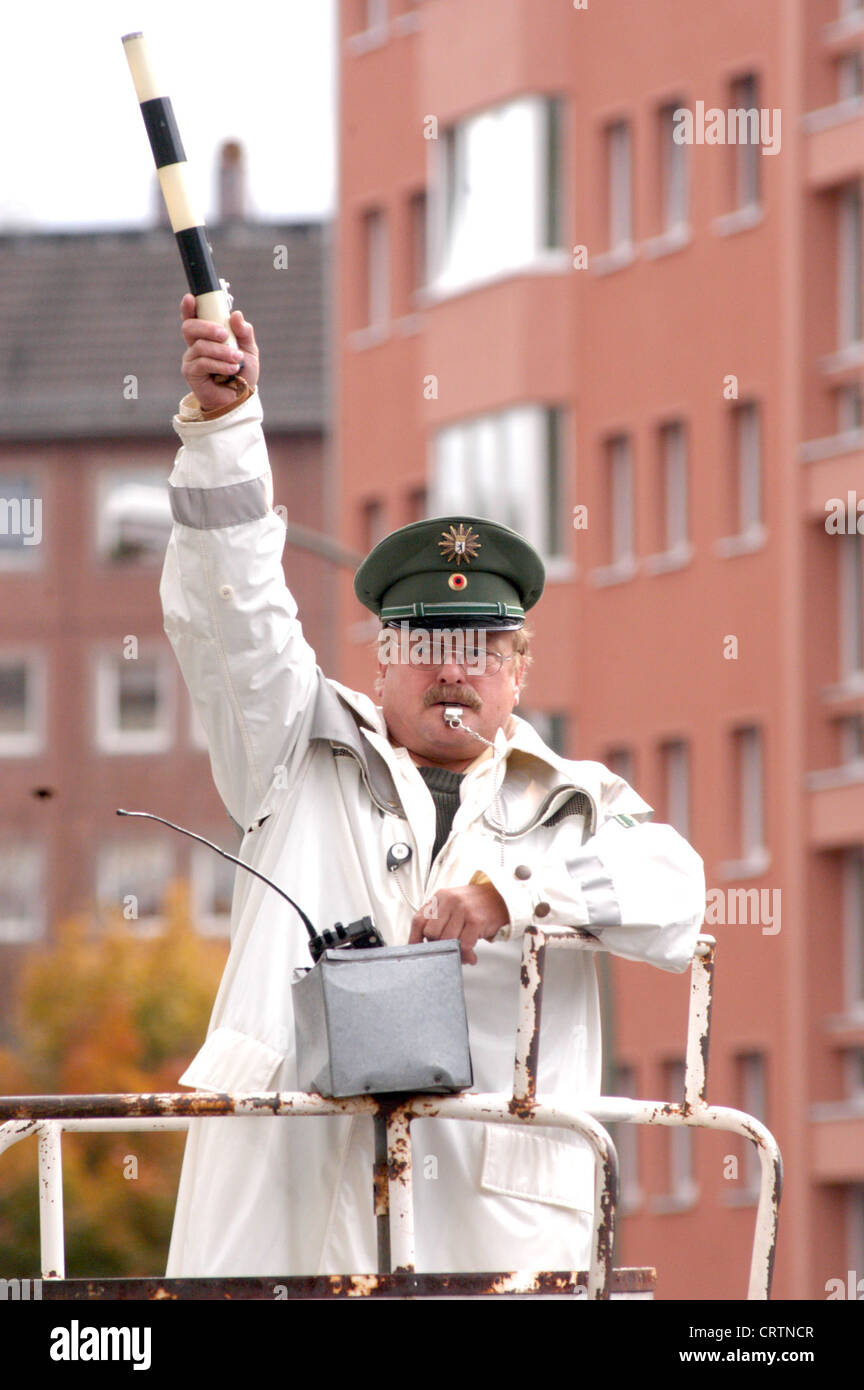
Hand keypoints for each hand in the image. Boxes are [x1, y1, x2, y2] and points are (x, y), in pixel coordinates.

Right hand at [179, 293, 259, 411]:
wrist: (240, 398)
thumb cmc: (242, 373)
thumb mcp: (249, 350)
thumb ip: (244, 332)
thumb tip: (236, 315)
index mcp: (207, 335)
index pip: (193, 317)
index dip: (188, 307)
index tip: (190, 298)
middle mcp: (195, 344)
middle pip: (190, 327)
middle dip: (207, 327)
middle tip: (224, 334)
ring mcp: (191, 358)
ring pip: (200, 346)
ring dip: (221, 351)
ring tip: (237, 359)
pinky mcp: (191, 372)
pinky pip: (202, 362)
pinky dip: (219, 364)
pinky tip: (231, 369)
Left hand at [409, 882, 509, 964]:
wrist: (502, 898)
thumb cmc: (476, 904)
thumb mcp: (454, 903)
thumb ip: (438, 917)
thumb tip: (424, 941)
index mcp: (440, 897)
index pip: (419, 920)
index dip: (415, 938)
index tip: (416, 951)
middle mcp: (450, 901)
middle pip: (431, 933)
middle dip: (438, 946)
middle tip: (448, 951)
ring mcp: (463, 910)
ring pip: (447, 940)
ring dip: (454, 954)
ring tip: (461, 956)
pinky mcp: (476, 920)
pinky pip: (464, 945)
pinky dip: (466, 955)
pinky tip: (471, 956)